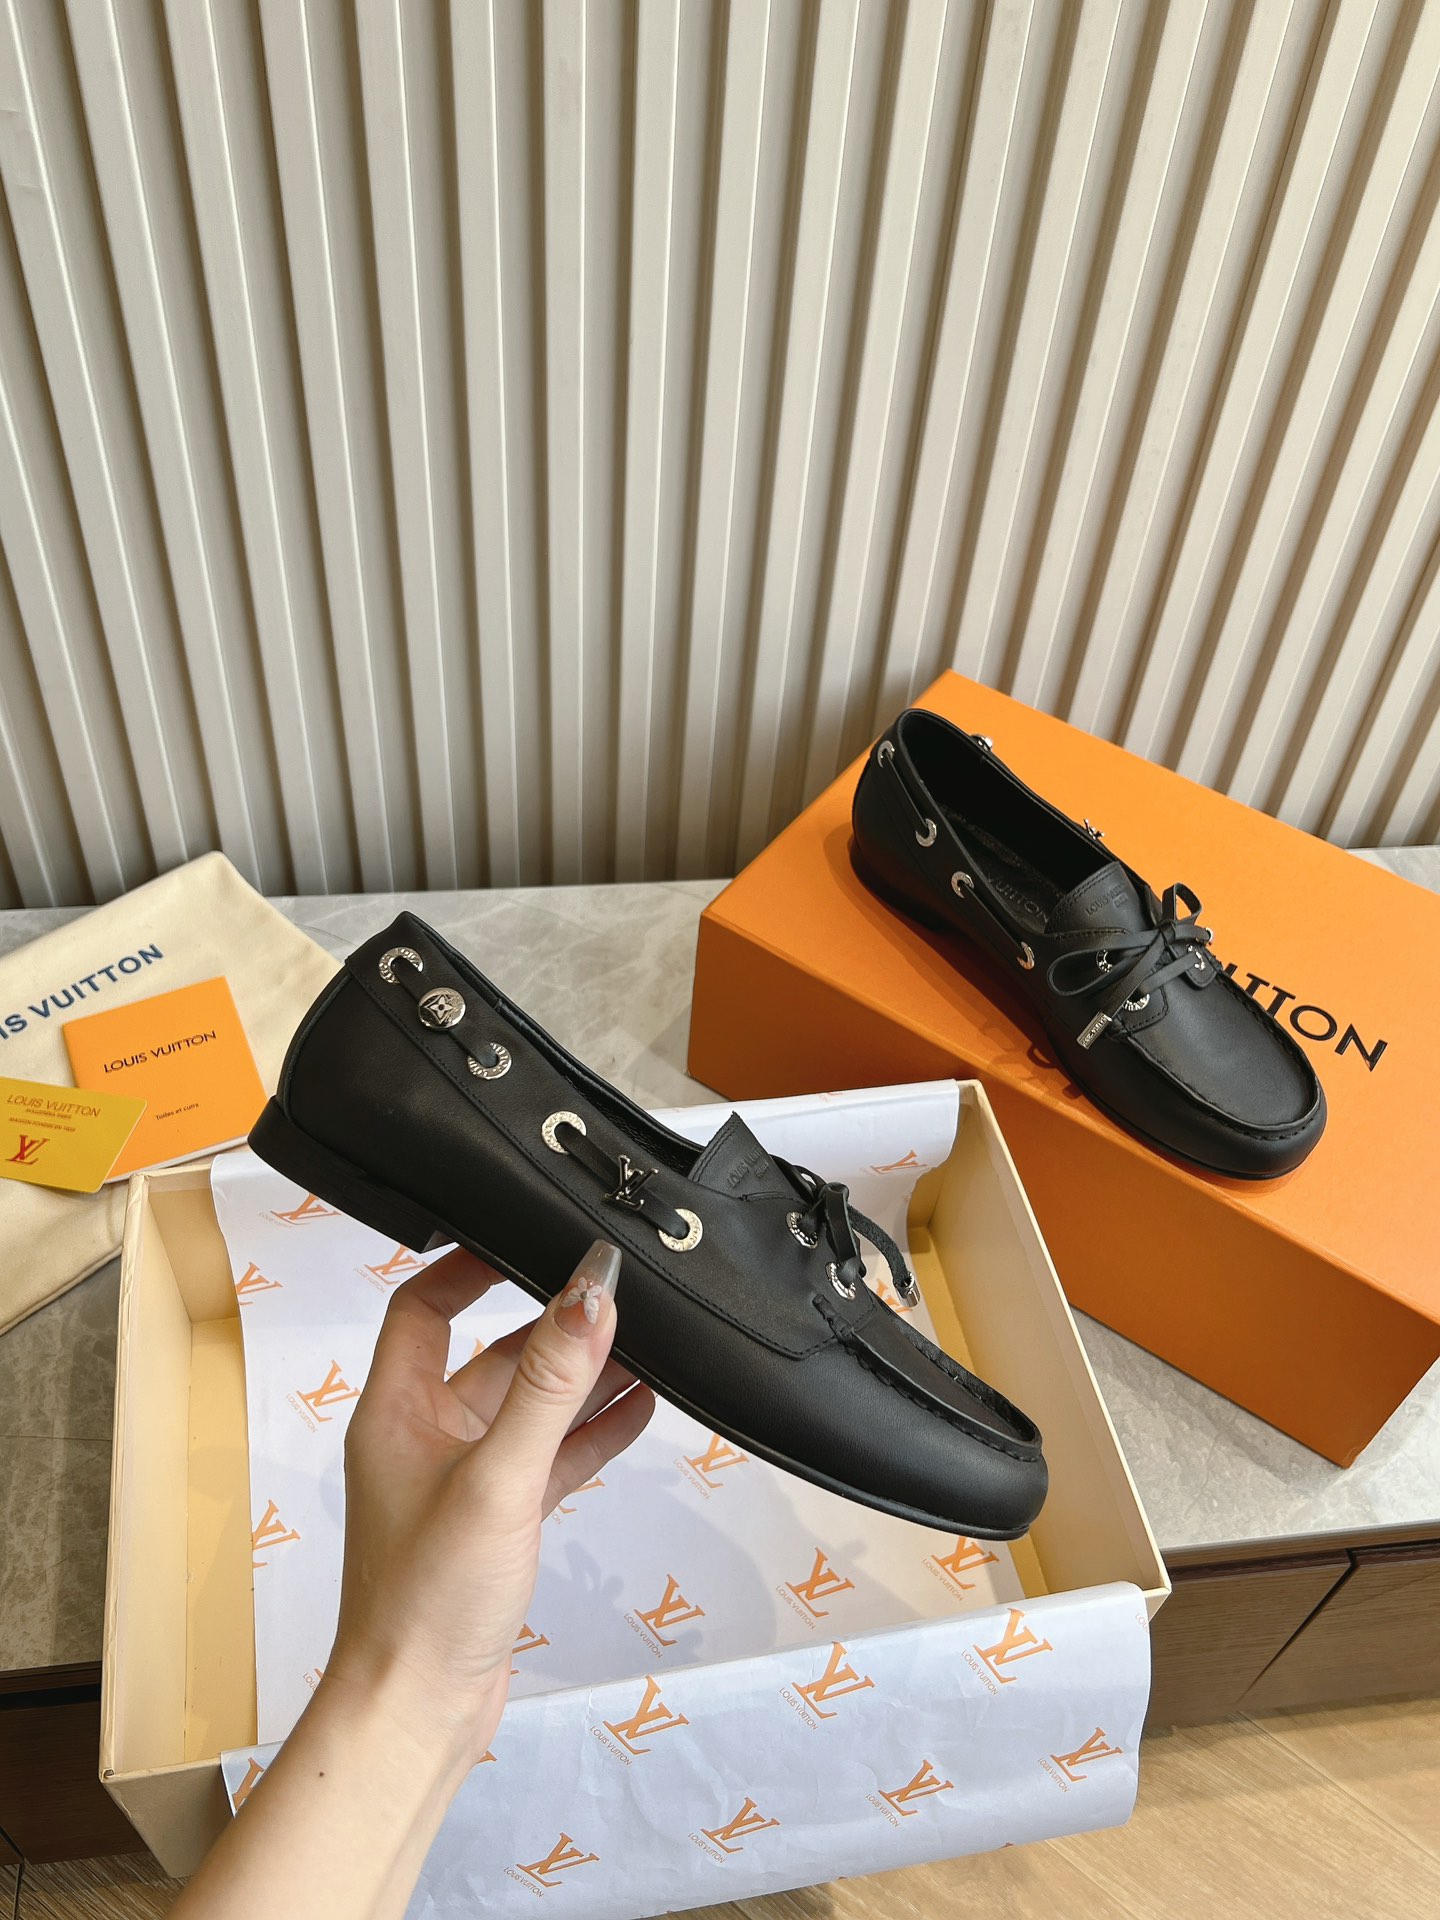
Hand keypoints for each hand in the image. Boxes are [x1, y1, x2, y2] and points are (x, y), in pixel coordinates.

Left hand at [324, 1239, 653, 1765]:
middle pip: (493, 1355)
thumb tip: (588, 1292)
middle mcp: (425, 1439)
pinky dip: (591, 1434)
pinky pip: (550, 1459)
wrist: (417, 1715)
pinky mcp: (498, 1525)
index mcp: (397, 1413)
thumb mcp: (498, 1477)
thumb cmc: (425, 1603)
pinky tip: (640, 1410)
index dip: (468, 1265)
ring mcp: (463, 1484)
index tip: (524, 1233)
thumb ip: (549, 1384)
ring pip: (530, 1409)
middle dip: (552, 1324)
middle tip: (610, 1291)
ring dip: (583, 1378)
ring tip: (648, 1341)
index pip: (423, 1308)